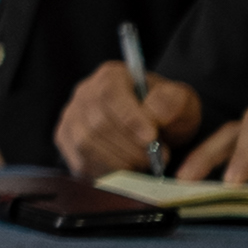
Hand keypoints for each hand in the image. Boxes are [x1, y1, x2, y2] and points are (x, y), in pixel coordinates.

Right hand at [52, 60, 198, 178]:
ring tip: (144, 164)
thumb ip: (171, 103)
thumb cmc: (166, 112)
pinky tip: (128, 169)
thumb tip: (154, 116)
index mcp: (111, 76)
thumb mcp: (181, 102)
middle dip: (131, 146)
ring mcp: (71, 117)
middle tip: (158, 158)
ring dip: (120, 161)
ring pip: (87, 144)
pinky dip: (107, 171)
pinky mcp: (66, 141)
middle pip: (98, 123)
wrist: (156, 128)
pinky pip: (81, 162)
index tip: (151, 137)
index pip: (110, 94)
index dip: (129, 118)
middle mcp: (85, 93)